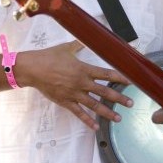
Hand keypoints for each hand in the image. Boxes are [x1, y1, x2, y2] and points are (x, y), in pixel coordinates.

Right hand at [17, 40, 132, 129]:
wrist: (32, 69)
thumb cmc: (49, 57)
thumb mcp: (66, 48)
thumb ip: (79, 44)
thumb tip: (86, 36)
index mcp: (84, 69)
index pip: (106, 74)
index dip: (120, 78)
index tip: (131, 82)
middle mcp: (81, 83)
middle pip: (104, 92)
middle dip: (119, 98)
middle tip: (131, 103)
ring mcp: (74, 94)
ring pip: (94, 105)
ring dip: (107, 112)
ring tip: (119, 118)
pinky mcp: (65, 102)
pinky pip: (78, 113)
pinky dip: (87, 120)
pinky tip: (95, 127)